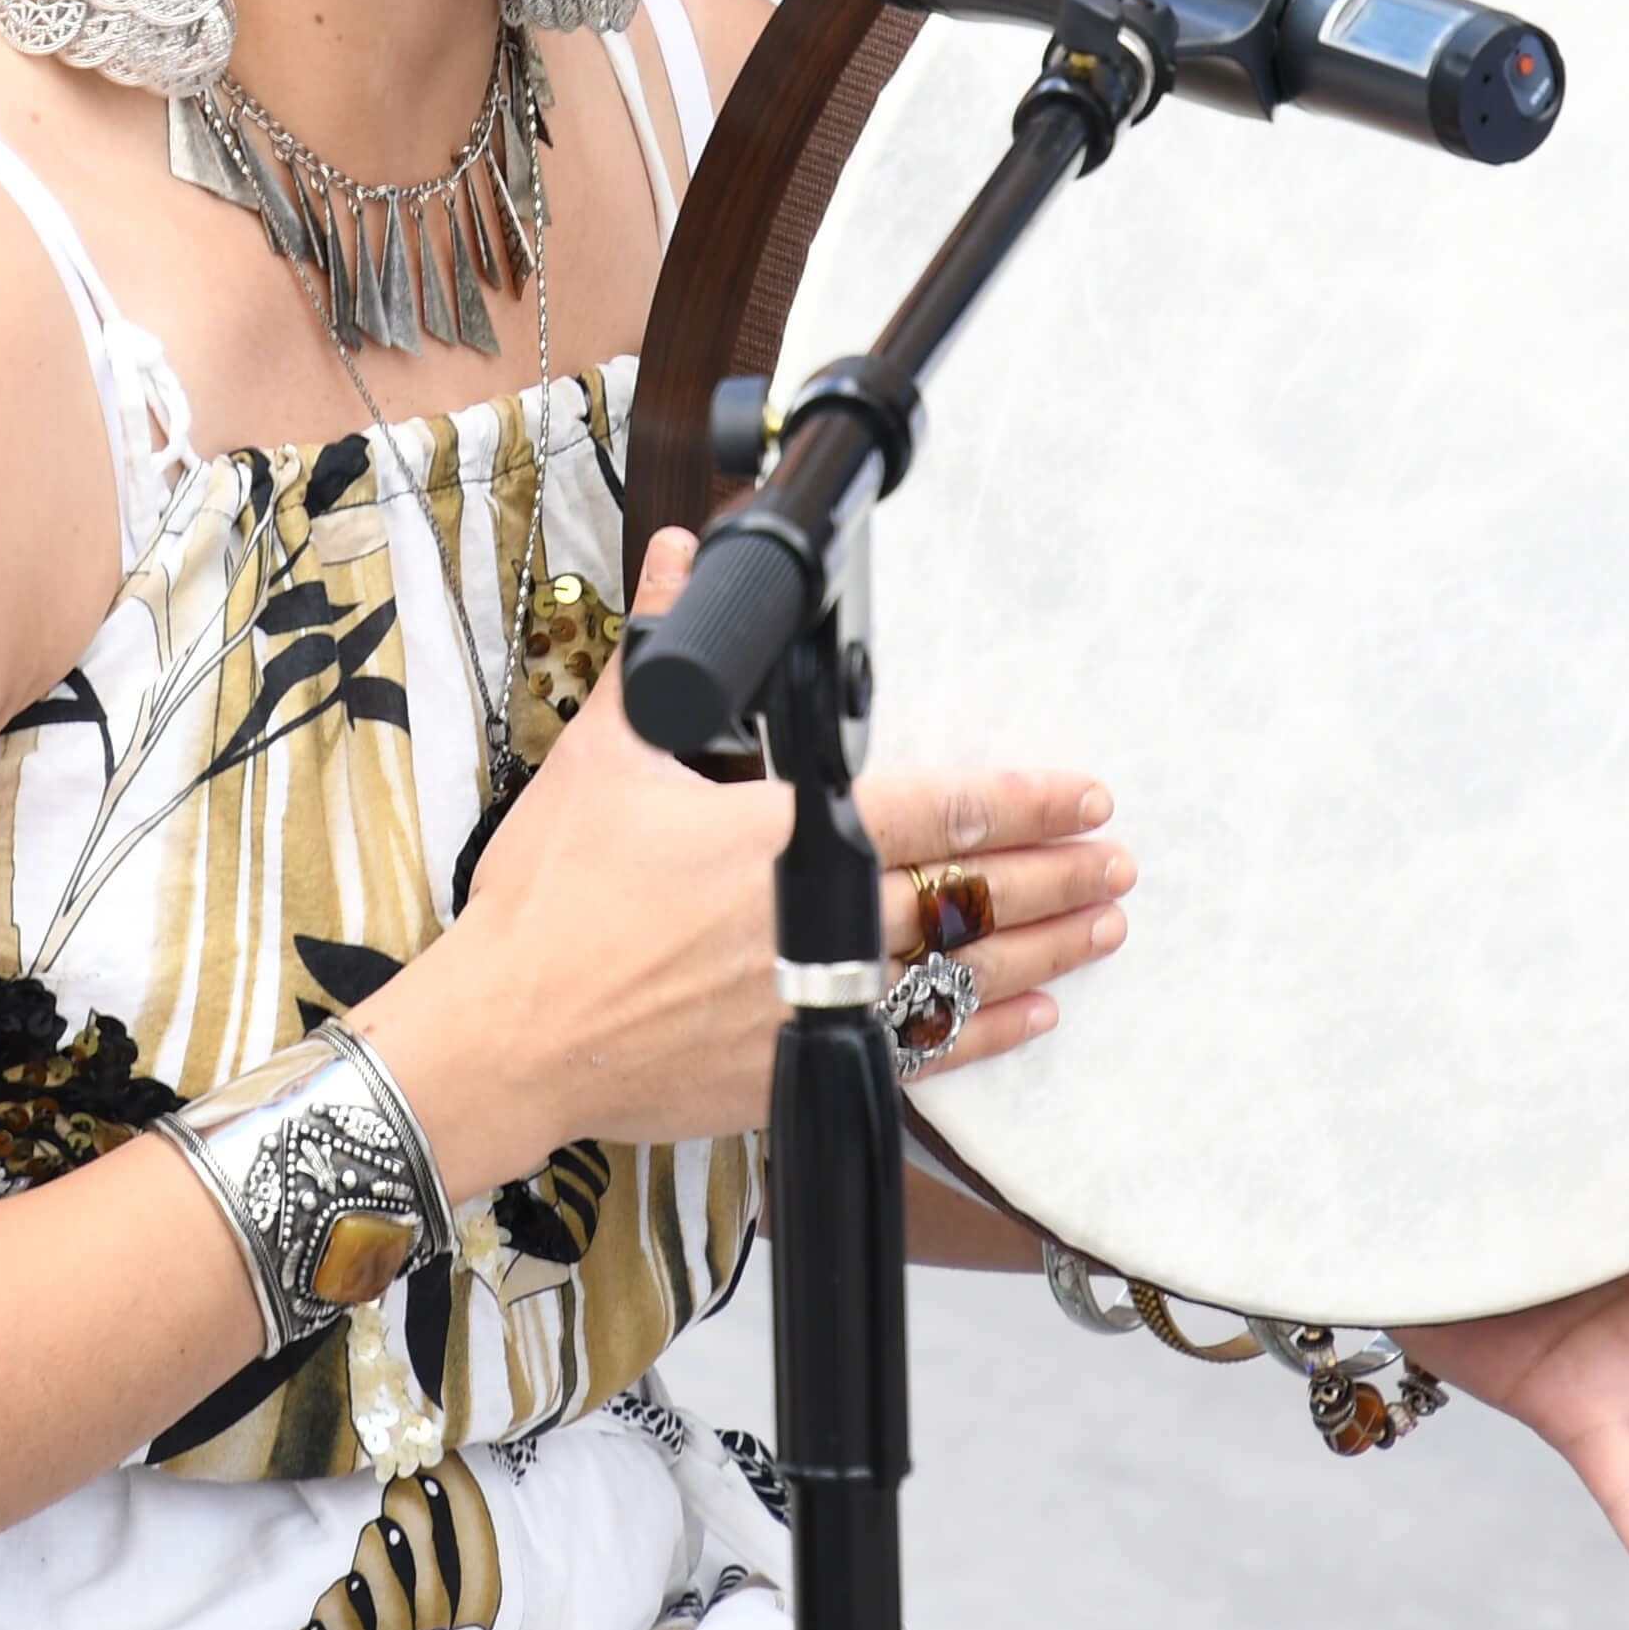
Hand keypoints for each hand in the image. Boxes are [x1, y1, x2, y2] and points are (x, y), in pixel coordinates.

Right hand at [363, 530, 1134, 1173]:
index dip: (1022, 801)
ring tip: (1103, 928)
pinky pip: (917, 1056)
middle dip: (1057, 876)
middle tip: (1118, 860)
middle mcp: (817, 925)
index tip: (1082, 793)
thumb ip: (661, 651)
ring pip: (959, 977)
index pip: (935, 810)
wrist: (510, 1035)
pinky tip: (1033, 1016)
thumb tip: (679, 558)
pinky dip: (983, 1034)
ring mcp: (816, 1005)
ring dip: (1042, 949)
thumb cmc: (552, 901)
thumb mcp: (605, 755)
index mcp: (782, 838)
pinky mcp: (798, 1071)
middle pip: (968, 897)